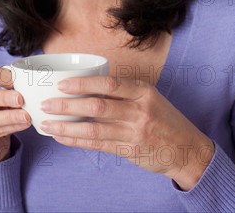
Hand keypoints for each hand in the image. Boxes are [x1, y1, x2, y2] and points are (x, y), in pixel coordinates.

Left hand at [40, 76, 213, 190]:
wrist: (187, 148)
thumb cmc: (164, 119)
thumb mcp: (150, 97)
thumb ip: (124, 92)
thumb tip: (89, 86)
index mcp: (143, 91)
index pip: (109, 84)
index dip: (84, 84)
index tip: (63, 84)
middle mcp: (139, 111)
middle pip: (97, 106)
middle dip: (68, 105)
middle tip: (47, 104)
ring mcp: (135, 133)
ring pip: (94, 129)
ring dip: (68, 126)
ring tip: (48, 123)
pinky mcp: (130, 151)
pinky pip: (99, 145)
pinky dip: (78, 141)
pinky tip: (63, 138)